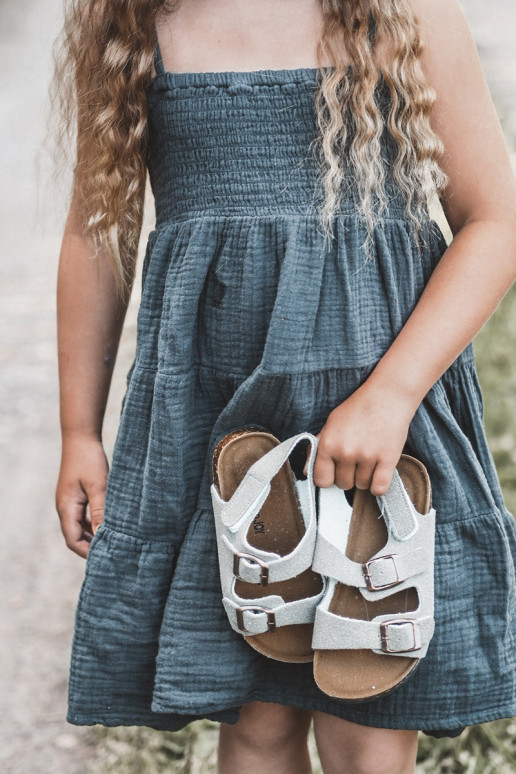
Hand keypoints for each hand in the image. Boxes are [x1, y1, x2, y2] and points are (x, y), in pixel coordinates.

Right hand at [55, 433, 108, 557]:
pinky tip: (108, 524)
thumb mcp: (98, 486)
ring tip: (113, 541)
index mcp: (66, 508)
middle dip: (91, 547)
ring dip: (92, 535)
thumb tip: (102, 536)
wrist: (80, 438)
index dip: (87, 553)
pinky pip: (82, 516)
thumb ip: (100, 511)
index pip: (72, 541)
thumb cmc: (89, 460)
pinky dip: (93, 524)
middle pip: (74, 537)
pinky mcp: (75, 495)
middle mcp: (64, 507)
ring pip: (79, 527)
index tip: (106, 559)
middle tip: (113, 553)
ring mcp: (69, 501)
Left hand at [305, 380, 416, 495]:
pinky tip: (379, 472)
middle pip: (343, 484)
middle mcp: (345, 452)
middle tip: (356, 459)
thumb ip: (317, 448)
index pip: (321, 480)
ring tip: (369, 458)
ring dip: (365, 477)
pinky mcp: (387, 459)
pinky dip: (379, 485)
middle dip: (349, 475)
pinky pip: (379, 488)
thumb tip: (306, 471)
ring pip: (362, 486)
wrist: (387, 396)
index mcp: (328, 444)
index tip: (335, 471)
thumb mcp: (331, 423)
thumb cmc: (358, 408)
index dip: (329, 477)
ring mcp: (367, 457)